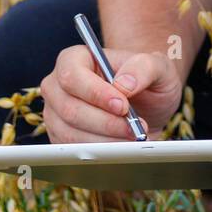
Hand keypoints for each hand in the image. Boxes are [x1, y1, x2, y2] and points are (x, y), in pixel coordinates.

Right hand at [40, 46, 183, 142]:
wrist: (146, 104)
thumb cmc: (145, 80)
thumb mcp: (156, 66)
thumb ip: (143, 67)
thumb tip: (124, 84)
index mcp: (73, 59)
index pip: (72, 76)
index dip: (95, 93)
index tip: (123, 106)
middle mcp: (57, 85)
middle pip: (70, 109)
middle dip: (106, 123)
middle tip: (135, 128)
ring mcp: (55, 113)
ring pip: (71, 134)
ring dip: (105, 140)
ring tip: (131, 136)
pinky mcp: (60, 136)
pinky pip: (74, 150)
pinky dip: (100, 152)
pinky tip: (120, 145)